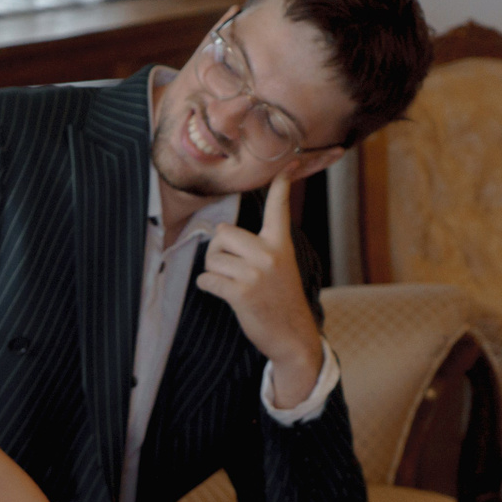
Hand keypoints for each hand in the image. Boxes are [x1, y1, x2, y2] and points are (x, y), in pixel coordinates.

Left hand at [193, 176, 321, 404]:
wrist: (294, 337)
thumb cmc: (280, 300)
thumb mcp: (281, 266)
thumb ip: (259, 247)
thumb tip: (220, 234)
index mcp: (281, 243)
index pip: (279, 206)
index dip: (282, 183)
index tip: (290, 164)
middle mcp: (269, 254)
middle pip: (223, 234)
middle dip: (218, 251)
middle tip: (231, 267)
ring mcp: (256, 274)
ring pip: (212, 259)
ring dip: (213, 272)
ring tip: (231, 284)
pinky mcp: (242, 293)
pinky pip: (207, 280)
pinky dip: (208, 287)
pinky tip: (223, 294)